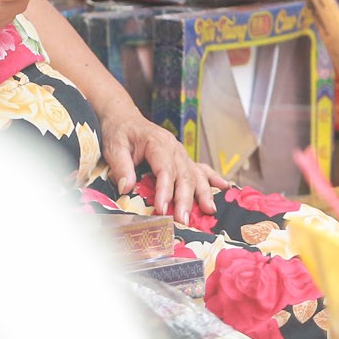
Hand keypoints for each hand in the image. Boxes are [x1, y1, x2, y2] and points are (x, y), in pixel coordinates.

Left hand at [99, 109, 230, 227]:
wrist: (125, 117)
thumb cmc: (120, 132)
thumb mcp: (114, 146)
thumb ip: (121, 166)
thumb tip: (126, 188)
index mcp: (157, 142)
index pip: (164, 170)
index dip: (164, 191)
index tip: (162, 209)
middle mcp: (174, 147)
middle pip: (183, 175)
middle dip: (185, 199)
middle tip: (183, 220)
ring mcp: (181, 153)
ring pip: (195, 174)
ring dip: (202, 194)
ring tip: (208, 211)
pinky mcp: (183, 158)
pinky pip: (201, 168)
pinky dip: (213, 178)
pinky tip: (225, 187)